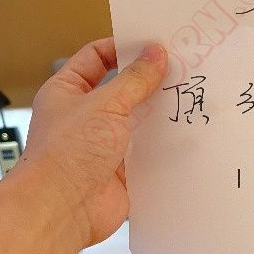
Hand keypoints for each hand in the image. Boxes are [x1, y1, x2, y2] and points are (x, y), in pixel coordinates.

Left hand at [18, 37, 167, 250]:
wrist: (63, 208)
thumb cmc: (69, 152)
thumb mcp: (105, 104)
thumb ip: (134, 80)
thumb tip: (155, 53)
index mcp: (68, 91)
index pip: (96, 58)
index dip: (123, 48)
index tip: (154, 44)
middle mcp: (84, 117)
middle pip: (121, 90)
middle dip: (149, 82)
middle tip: (182, 69)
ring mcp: (103, 145)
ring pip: (137, 123)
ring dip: (160, 115)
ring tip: (190, 98)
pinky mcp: (120, 172)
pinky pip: (146, 154)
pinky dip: (163, 147)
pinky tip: (187, 136)